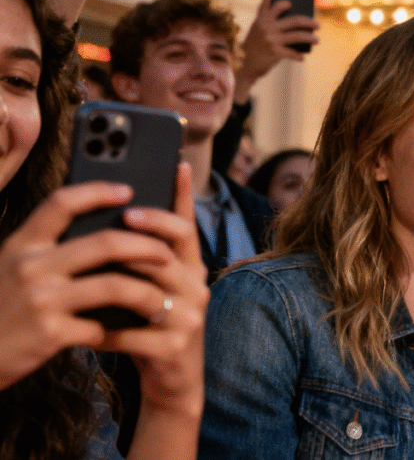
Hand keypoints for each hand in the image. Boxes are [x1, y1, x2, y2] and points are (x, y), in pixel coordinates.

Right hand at [0, 182, 171, 389]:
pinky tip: (125, 332)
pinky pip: (101, 325)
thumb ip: (46, 251)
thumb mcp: (11, 270)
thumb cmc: (2, 311)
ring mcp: (41, 299)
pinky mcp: (50, 333)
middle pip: (105, 243)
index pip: (62, 203)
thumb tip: (104, 236)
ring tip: (162, 303)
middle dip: (147, 247)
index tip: (128, 190)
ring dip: (147, 295)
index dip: (97, 192)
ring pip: (115, 285)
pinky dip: (118, 330)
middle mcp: (30, 266)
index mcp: (21, 244)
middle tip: (168, 255)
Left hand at [99, 163, 207, 417]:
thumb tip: (113, 215)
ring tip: (91, 271)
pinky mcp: (174, 347)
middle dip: (146, 232)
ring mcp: (188, 317)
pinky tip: (84, 326)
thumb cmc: (153, 325)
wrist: (172, 381)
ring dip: (119, 278)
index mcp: (190, 268)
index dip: (183, 196)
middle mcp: (196, 287)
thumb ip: (143, 257)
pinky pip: (133, 332)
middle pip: (172, 250)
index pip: (189, 226)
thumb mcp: (154, 285)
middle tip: (121, 217)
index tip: (177, 166)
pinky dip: (105, 329)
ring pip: (151, 288)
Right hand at [235, 0, 320, 96]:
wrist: (244, 63)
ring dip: (310, 37)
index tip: (292, 4)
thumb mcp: (256, 24)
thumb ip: (264, 8)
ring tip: (317, 40)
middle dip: (309, 22)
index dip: (285, 4)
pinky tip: (302, 57)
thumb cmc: (254, 42)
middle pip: (294, 21)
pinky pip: (293, 53)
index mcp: (263, 19)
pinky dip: (299, 56)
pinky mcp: (275, 52)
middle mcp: (268, 28)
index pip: (276, 6)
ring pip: (297, 36)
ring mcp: (272, 40)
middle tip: (317, 25)